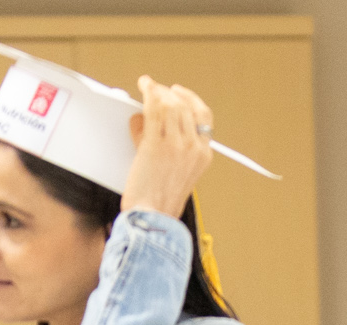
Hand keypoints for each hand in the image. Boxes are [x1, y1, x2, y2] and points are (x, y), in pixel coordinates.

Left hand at [122, 77, 214, 218]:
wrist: (154, 217)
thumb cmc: (160, 200)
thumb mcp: (178, 172)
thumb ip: (171, 146)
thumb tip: (148, 118)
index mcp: (204, 155)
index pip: (204, 116)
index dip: (189, 99)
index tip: (177, 92)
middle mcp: (194, 147)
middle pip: (185, 106)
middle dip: (169, 92)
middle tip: (155, 88)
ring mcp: (176, 145)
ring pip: (170, 105)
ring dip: (157, 91)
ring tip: (147, 86)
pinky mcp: (156, 145)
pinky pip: (153, 111)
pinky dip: (148, 94)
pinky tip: (143, 88)